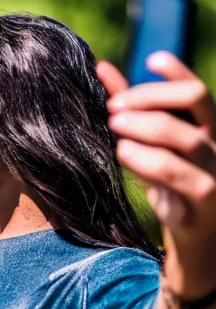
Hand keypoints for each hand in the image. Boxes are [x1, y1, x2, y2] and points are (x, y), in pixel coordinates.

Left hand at [97, 52, 215, 296]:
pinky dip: (149, 160)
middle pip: (197, 104)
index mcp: (208, 133)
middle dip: (151, 98)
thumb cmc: (170, 192)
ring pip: (189, 138)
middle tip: (114, 108)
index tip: (151, 58)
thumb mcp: (150, 149)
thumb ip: (131, 110)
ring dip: (146, 127)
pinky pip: (182, 177)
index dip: (179, 72)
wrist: (195, 250)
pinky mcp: (206, 206)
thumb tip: (103, 68)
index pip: (199, 92)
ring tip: (114, 129)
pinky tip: (124, 154)